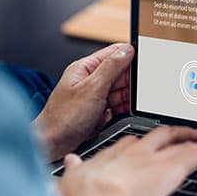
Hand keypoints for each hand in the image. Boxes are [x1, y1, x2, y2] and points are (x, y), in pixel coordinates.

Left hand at [35, 43, 132, 161]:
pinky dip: (121, 110)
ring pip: (120, 92)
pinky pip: (117, 106)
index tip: (144, 63)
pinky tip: (118, 115)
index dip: (130, 56)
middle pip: (120, 73)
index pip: (113, 53)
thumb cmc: (63, 117)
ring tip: (120, 106)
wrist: (53, 145)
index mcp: (85, 68)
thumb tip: (127, 50)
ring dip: (125, 99)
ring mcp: (94, 96)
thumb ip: (111, 67)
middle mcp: (90, 80)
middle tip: (134, 93)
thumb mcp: (92, 88)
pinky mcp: (98, 112)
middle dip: (129, 84)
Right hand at [58, 126, 196, 195]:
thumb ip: (75, 169)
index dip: (139, 143)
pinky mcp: (174, 166)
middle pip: (157, 134)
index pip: (129, 143)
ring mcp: (155, 156)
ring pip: (179, 140)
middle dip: (171, 132)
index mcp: (111, 155)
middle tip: (180, 132)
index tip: (144, 146)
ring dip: (192, 140)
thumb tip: (70, 162)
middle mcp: (135, 151)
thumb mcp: (72, 179)